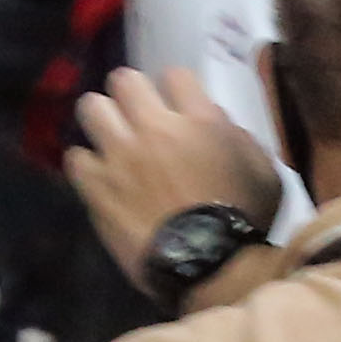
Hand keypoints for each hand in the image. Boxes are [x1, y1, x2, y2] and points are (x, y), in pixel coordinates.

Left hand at [66, 68, 282, 281]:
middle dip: (131, 94)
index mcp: (200, 120)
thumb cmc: (246, 220)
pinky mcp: (97, 187)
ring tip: (111, 139)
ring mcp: (120, 155)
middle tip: (137, 115)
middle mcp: (154, 127)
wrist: (212, 267)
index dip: (176, 88)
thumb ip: (239, 138)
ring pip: (91, 108)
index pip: (175, 74)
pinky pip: (76, 157)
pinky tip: (99, 176)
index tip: (178, 106)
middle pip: (124, 80)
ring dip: (103, 120)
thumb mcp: (264, 171)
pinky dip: (87, 164)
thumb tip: (216, 123)